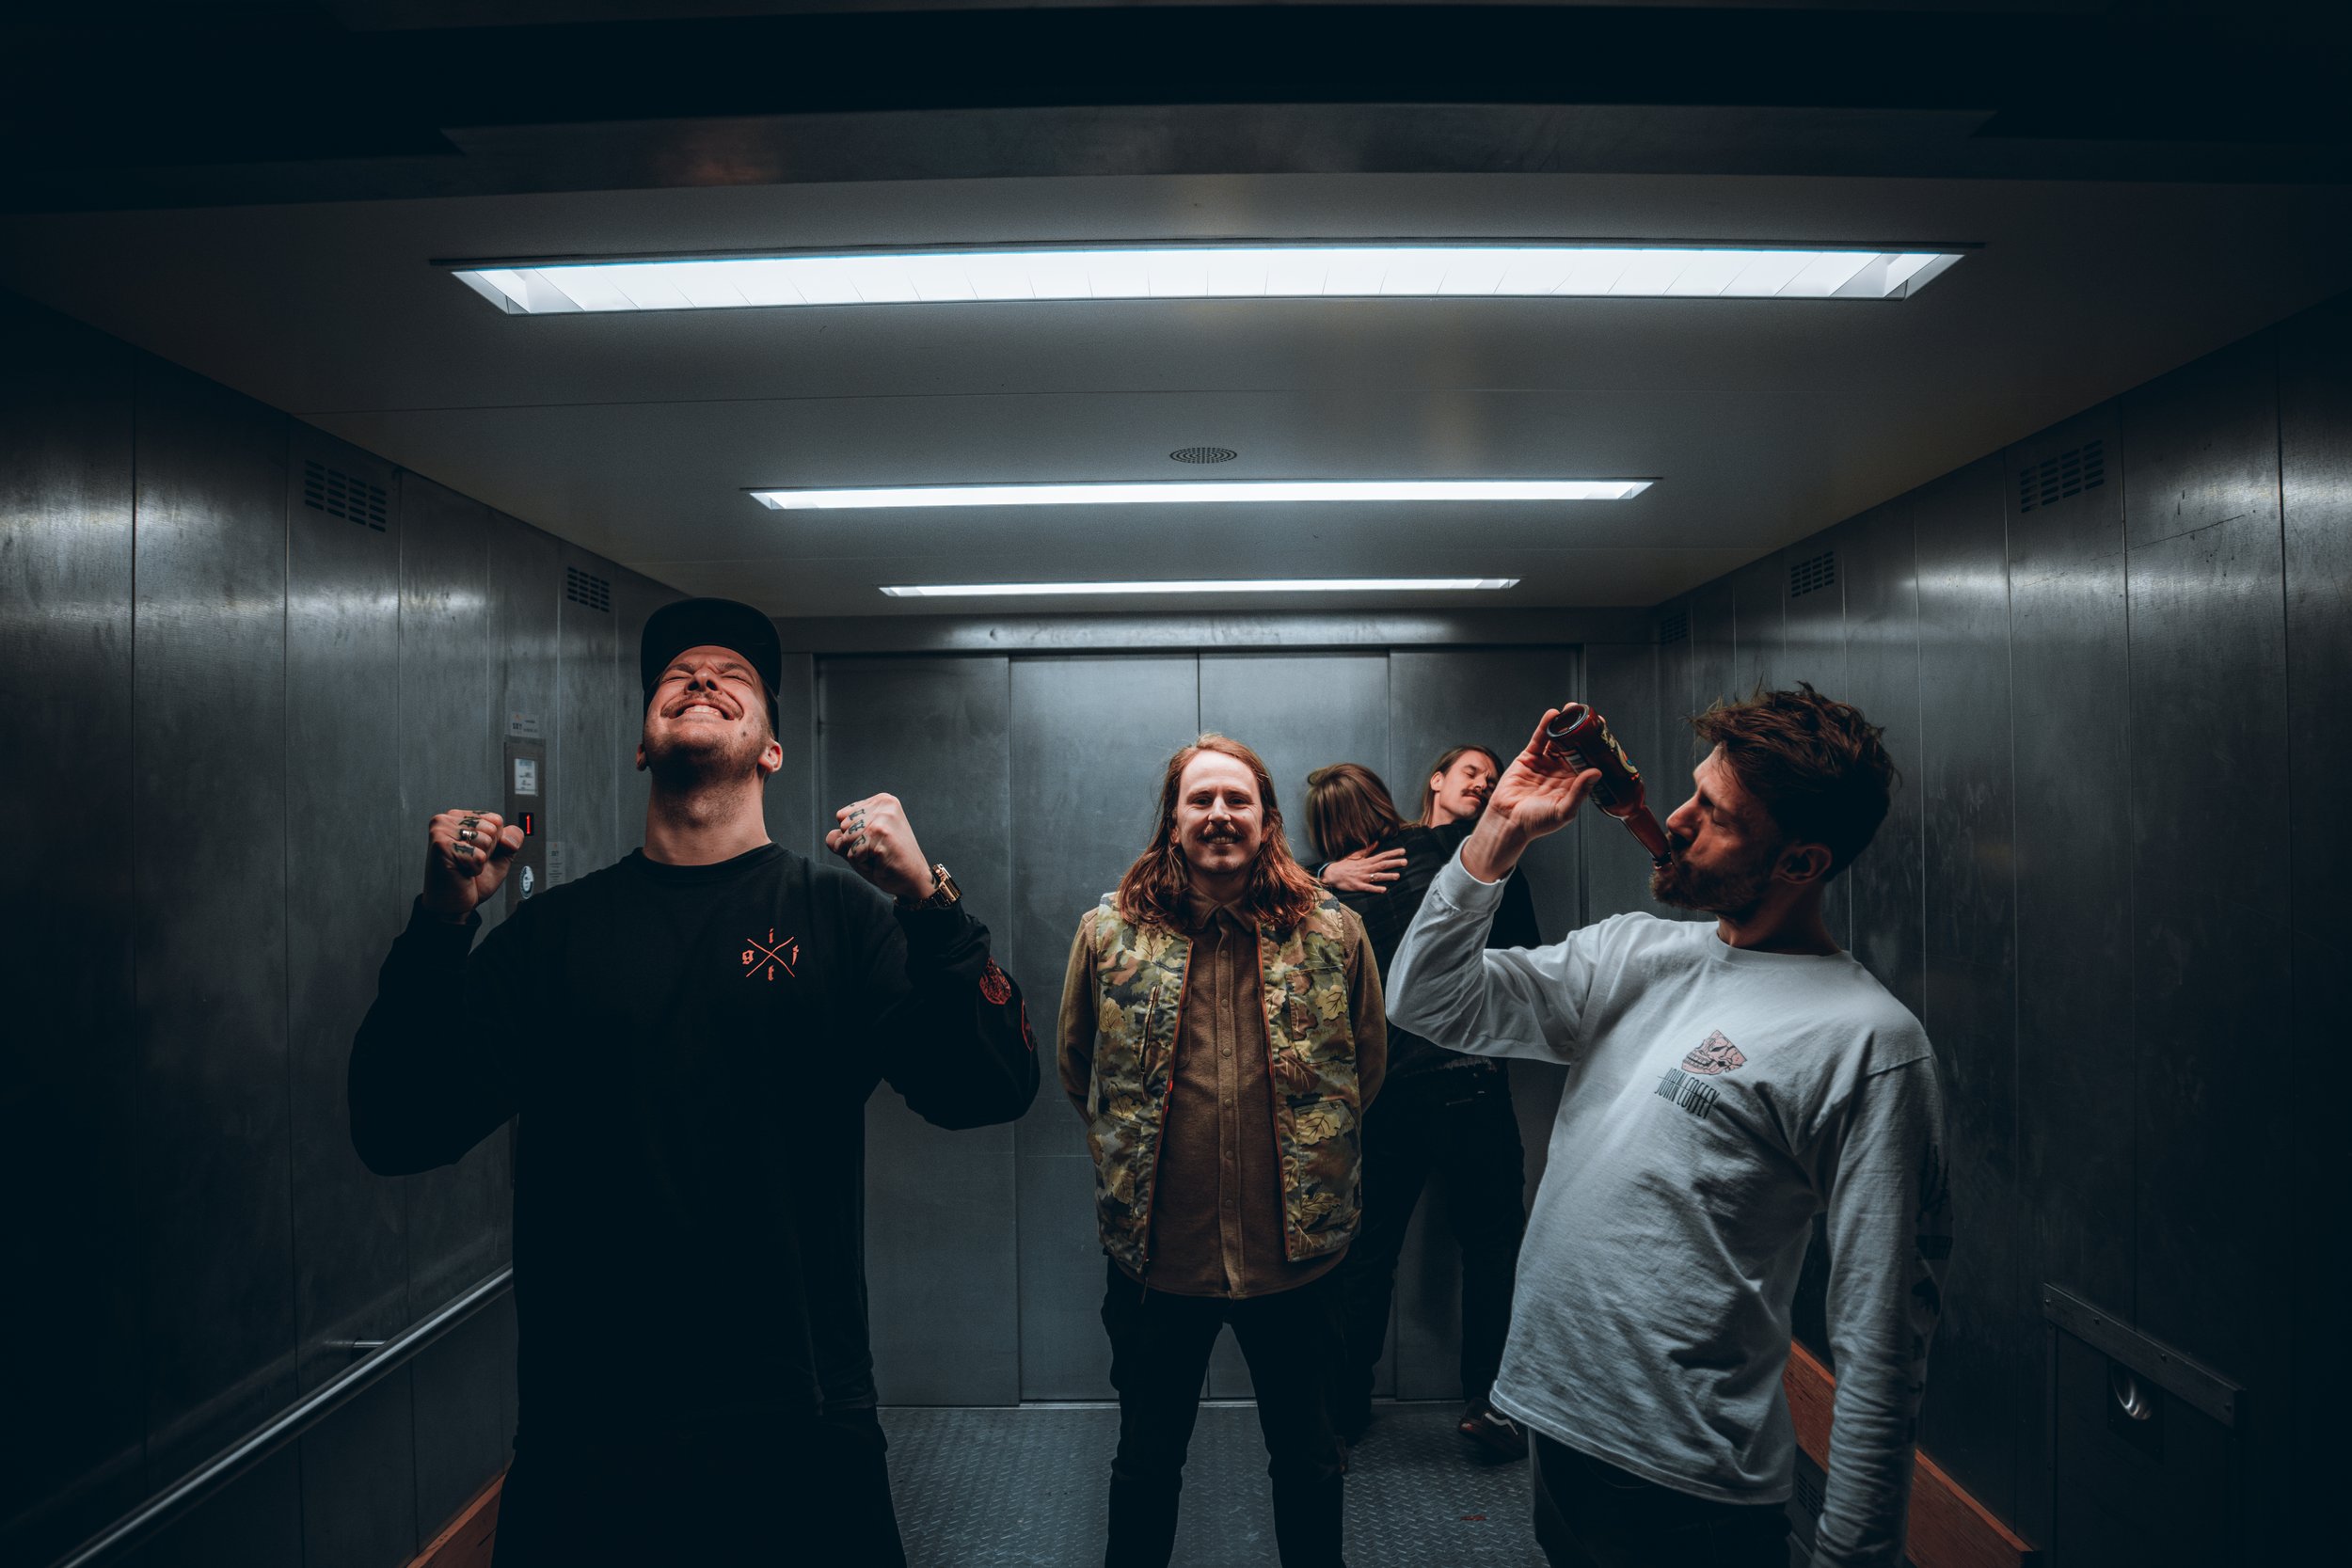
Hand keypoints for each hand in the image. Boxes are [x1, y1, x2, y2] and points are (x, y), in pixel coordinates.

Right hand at [421, 808, 524, 921]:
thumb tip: (511, 836)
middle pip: (492, 827)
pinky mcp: (441, 846)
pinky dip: (474, 868)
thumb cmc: (472, 881)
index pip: (495, 819)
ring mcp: (441, 831)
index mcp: (459, 817)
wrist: (454, 904)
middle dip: (487, 850)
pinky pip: (478, 855)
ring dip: (480, 859)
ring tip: (463, 866)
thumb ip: (511, 839)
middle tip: (468, 861)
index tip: (475, 853)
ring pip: (485, 839)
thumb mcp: (500, 856)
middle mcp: (446, 820)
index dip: (494, 842)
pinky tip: (459, 871)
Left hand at [825, 792, 933, 900]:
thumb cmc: (888, 862)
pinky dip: (862, 864)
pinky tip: (881, 863)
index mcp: (882, 801)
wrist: (913, 879)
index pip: (842, 816)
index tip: (874, 842)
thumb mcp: (860, 845)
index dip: (852, 836)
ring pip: (846, 840)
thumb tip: (831, 836)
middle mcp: (884, 805)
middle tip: (878, 851)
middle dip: (854, 846)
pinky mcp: (882, 835)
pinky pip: (854, 853)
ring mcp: (884, 819)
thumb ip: (841, 838)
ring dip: (858, 856)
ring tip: (879, 857)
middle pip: (843, 827)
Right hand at [1321, 846, 1406, 894]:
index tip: (1403, 851)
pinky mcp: (1358, 886)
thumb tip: (1376, 842)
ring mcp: (1362, 877)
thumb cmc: (1344, 864)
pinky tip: (1384, 890)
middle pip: (1382, 865)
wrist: (1332, 873)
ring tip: (1398, 876)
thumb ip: (1367, 850)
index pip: (1382, 856)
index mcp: (1366, 861)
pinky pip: (1368, 888)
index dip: (1393, 853)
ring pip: (1377, 876)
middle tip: (1405, 861)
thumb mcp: (1356, 855)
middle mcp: (1366, 868)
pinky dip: (1376, 888)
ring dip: (1387, 876)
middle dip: (1394, 863)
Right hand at [1460, 712, 1602, 881]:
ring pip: (1558, 740)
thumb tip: (1596, 772)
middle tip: (1589, 717)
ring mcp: (1545, 763)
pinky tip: (1553, 715)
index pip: (1589, 760)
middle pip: (1575, 746)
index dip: (1596, 746)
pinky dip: (1545, 726)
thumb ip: (1580, 791)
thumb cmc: (1536, 822)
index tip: (1603, 732)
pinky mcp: (1529, 758)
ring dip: (1564, 725)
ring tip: (1572, 710)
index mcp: (1573, 783)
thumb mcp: (1564, 810)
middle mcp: (1561, 771)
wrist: (1508, 821)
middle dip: (1581, 731)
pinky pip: (1539, 739)